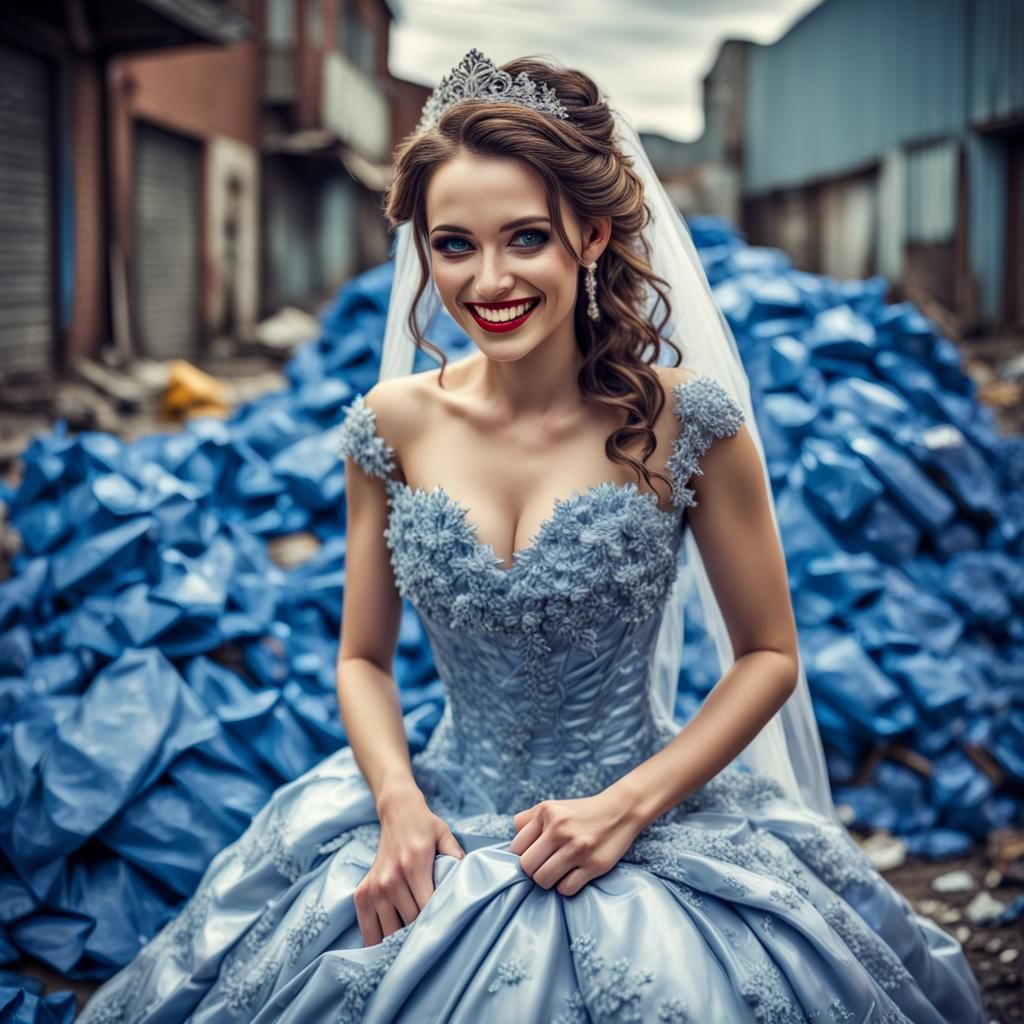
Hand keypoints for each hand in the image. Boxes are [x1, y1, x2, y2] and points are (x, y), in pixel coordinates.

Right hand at [355, 787, 465, 945]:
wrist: (397, 812)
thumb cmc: (425, 827)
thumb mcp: (445, 835)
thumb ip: (456, 857)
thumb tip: (468, 879)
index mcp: (413, 865)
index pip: (426, 908)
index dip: (438, 922)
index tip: (447, 929)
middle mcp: (390, 878)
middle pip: (409, 923)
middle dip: (422, 932)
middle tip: (434, 938)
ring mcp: (373, 887)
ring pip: (389, 931)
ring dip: (402, 939)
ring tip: (414, 942)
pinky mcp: (362, 893)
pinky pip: (368, 929)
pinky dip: (379, 941)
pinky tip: (391, 945)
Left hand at [509, 790, 642, 896]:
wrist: (620, 810)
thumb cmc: (581, 813)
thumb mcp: (553, 807)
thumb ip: (527, 821)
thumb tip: (511, 847)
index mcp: (546, 812)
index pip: (516, 847)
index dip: (521, 857)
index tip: (533, 857)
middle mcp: (559, 829)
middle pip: (526, 867)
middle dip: (533, 871)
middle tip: (544, 867)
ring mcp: (577, 848)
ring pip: (543, 880)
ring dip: (548, 881)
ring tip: (557, 872)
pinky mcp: (594, 865)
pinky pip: (565, 889)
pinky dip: (566, 886)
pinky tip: (573, 875)